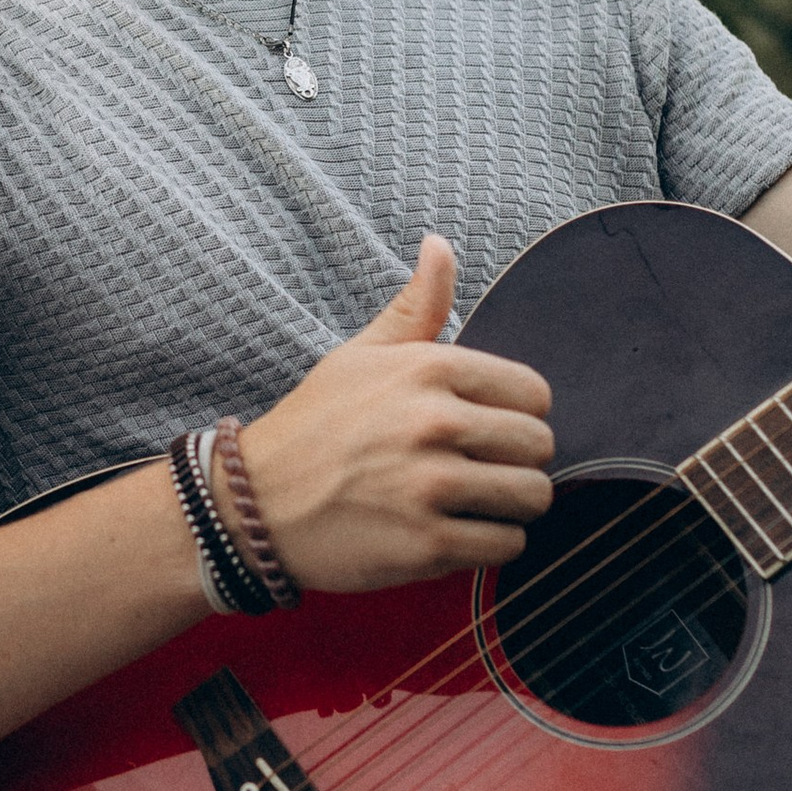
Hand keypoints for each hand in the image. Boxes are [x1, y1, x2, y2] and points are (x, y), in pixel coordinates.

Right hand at [234, 236, 553, 592]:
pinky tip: (459, 533)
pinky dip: (491, 544)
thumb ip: (416, 306)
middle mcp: (433, 423)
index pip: (534, 393)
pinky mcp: (426, 545)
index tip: (486, 429)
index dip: (517, 414)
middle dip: (517, 461)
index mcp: (428, 369)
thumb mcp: (360, 355)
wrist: (252, 505)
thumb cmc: (312, 426)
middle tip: (480, 470)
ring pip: (532, 497)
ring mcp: (430, 486)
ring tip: (474, 503)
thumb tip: (440, 244)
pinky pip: (506, 546)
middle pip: (539, 446)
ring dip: (511, 506)